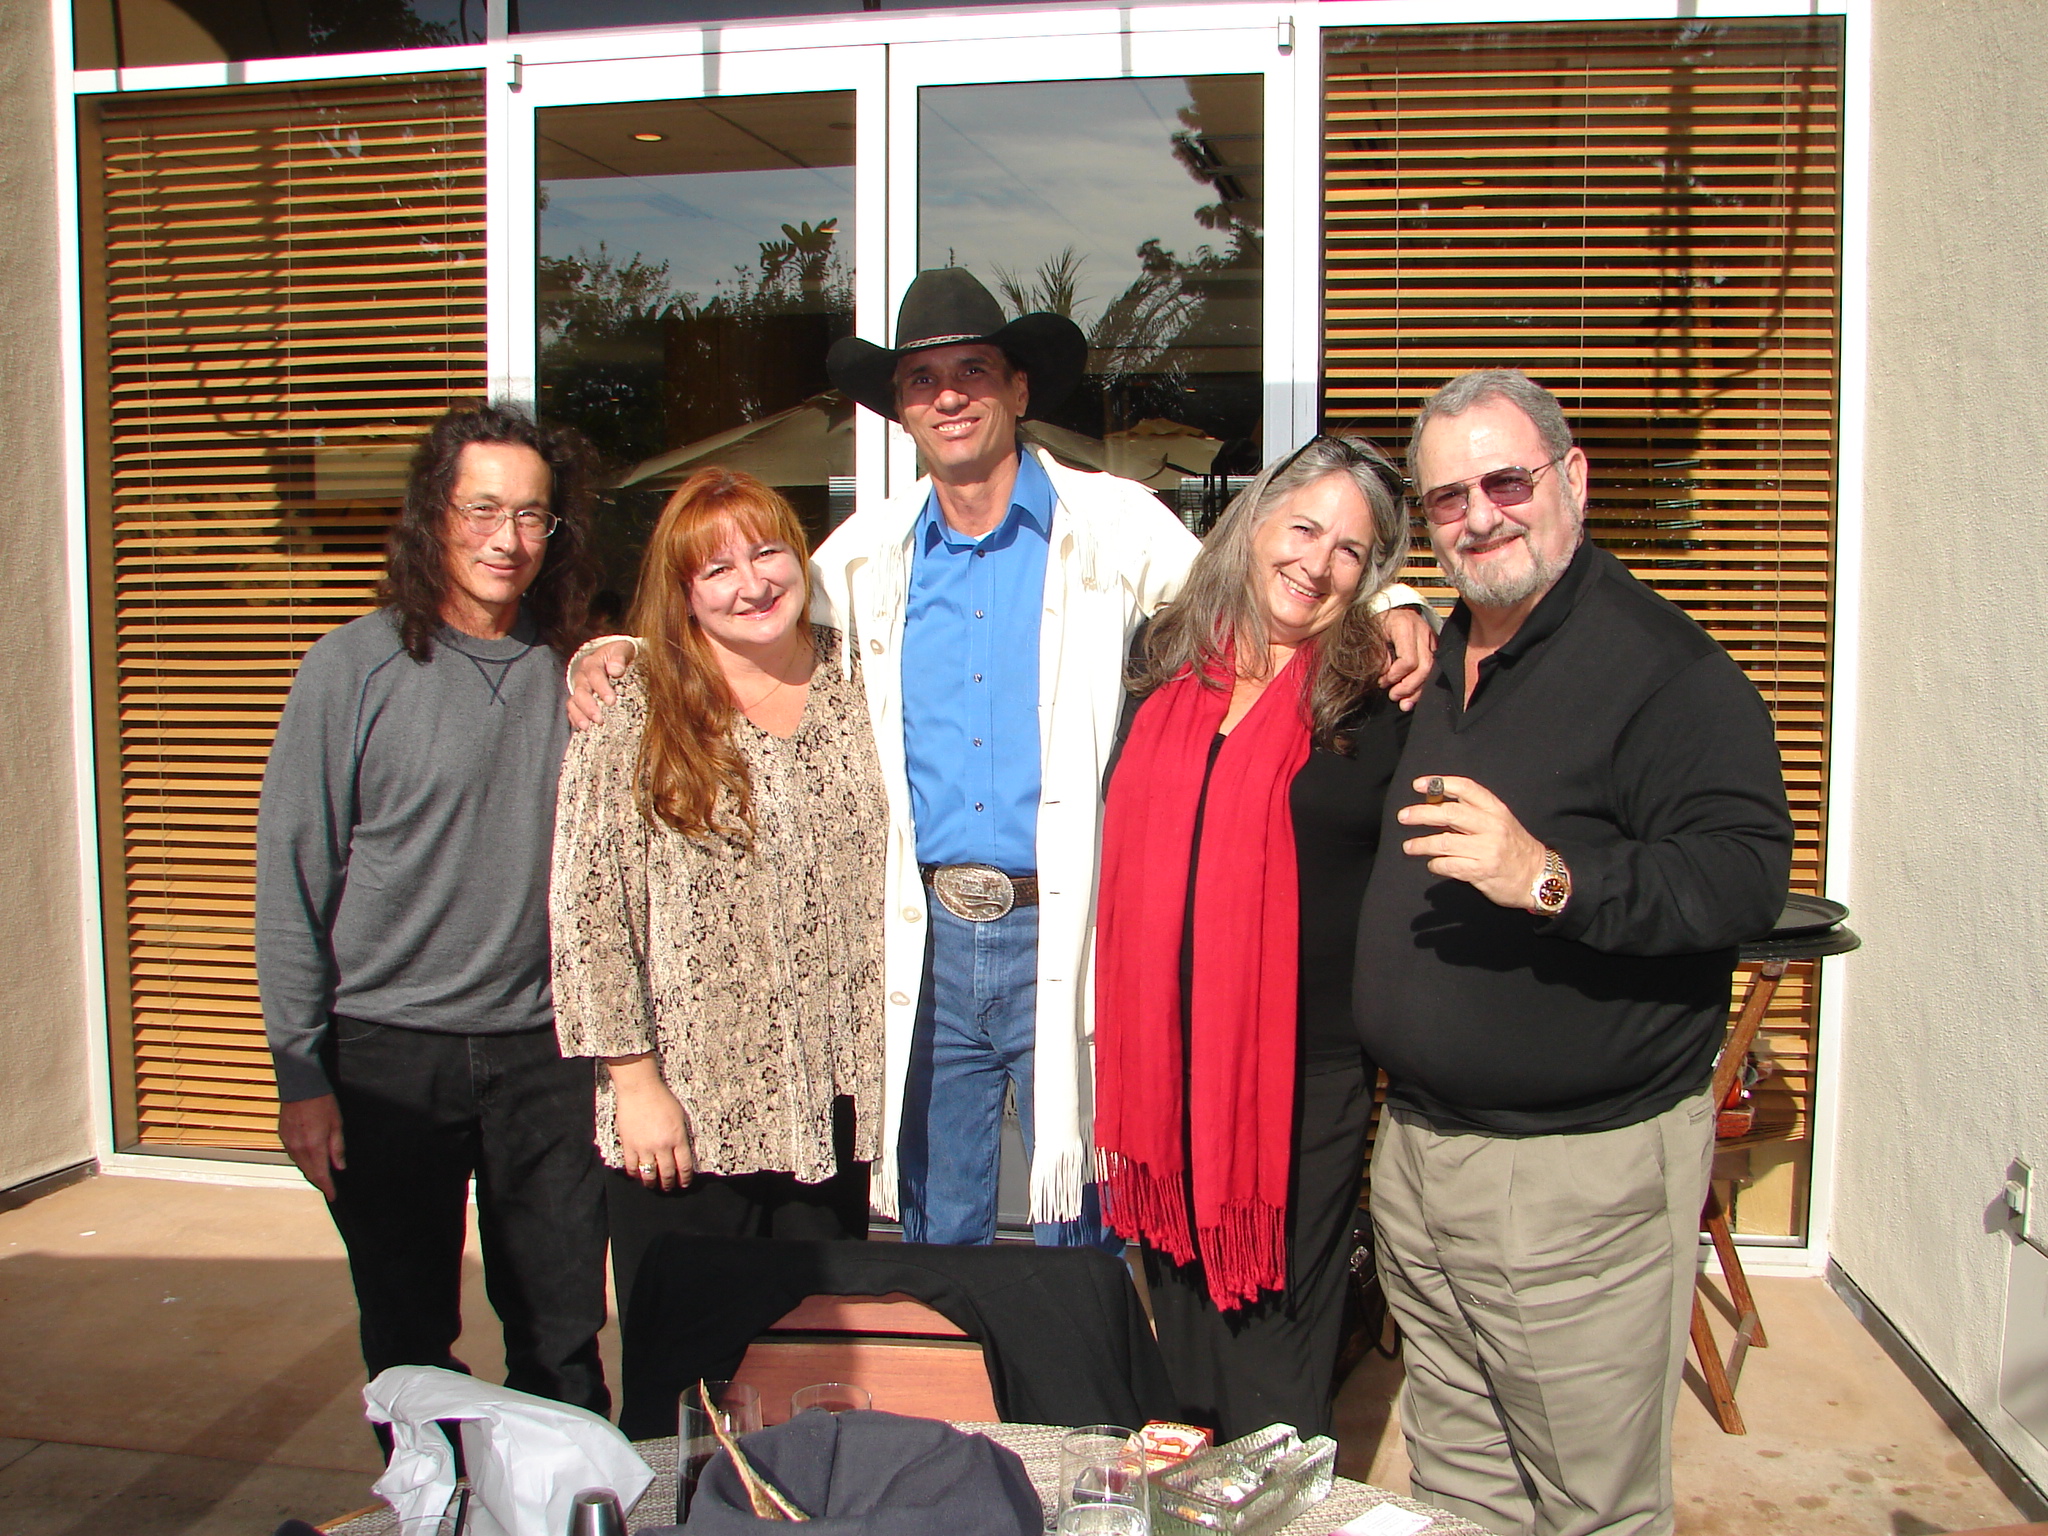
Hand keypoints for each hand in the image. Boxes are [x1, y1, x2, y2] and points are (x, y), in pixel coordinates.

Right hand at [278, 1094, 345, 1200]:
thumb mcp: (336, 1124)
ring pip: (299, 1165)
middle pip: (308, 1173)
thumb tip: (339, 1166)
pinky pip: (292, 1154)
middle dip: (319, 1182)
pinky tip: (308, 1157)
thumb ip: (337, 1148)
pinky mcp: (282, 1136)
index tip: (332, 1196)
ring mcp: (288, 1143)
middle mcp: (298, 1148)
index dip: (327, 1188)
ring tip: (320, 1174)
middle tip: (328, 1187)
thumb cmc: (322, 1103)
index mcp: (314, 1146)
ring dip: (310, 1171)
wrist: (301, 1087)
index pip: (320, 1175)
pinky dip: (301, 1160)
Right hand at [567, 640, 635, 730]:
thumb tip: (615, 670)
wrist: (613, 656)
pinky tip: (581, 728)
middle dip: (589, 706)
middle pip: (581, 691)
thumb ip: (619, 657)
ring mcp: (579, 688)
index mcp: (593, 663)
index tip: (611, 701)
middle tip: (599, 719)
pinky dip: (575, 718)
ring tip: (586, 727)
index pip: (595, 675)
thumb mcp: (622, 649)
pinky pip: (573, 709)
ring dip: (579, 715)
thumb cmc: (619, 654)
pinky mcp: (579, 699)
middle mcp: (582, 676)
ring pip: (574, 701)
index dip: (602, 688)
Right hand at [607, 1055, 694, 1190]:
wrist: (640, 1090)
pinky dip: (635, 1174)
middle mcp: (662, 1146)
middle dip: (669, 1184)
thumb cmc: (662, 1099)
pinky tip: (638, 1175)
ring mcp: (644, 1147)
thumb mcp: (680, 1117)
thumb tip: (682, 1152)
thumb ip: (681, 1136)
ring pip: (649, 1174)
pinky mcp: (629, 1146)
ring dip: (652, 1183)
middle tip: (669, 1188)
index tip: (684, 1184)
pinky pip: (632, 1167)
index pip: (684, 1166)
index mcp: (677, 1138)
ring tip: (653, 1185)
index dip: (684, 1179)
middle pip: (667, 1173)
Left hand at [1379, 606, 1437, 710]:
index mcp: (1405, 626)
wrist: (1384, 608)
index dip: (1395, 676)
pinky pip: (1433, 667)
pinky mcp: (1433, 644)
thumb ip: (1377, 655)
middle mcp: (1422, 631)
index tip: (1382, 682)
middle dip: (1409, 686)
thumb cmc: (1374, 621)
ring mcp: (1431, 637)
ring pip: (1432, 669)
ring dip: (1418, 690)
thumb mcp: (1370, 634)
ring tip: (1404, 703)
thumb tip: (1385, 674)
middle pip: (1425, 667)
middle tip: (1393, 696)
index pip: (1408, 660)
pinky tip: (1413, 695)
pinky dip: (1423, 683)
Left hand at [1397, 774, 1549, 909]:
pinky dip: (1435, 865)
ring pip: (1444, 842)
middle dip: (1422, 813)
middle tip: (1403, 816)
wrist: (1539, 876)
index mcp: (1496, 809)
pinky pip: (1449, 865)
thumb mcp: (1500, 821)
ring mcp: (1487, 849)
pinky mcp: (1482, 871)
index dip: (1440, 783)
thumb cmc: (1514, 847)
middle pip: (1450, 813)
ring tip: (1408, 846)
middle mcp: (1492, 826)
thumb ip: (1474, 811)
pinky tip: (1432, 865)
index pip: (1466, 788)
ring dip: (1421, 844)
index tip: (1418, 785)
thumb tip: (1434, 803)